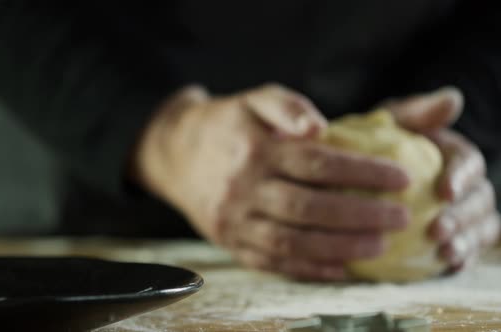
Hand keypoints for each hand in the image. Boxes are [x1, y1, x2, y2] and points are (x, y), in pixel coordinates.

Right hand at [135, 83, 409, 280]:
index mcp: (255, 150)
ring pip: (291, 240)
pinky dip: (306, 269)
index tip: (401, 178)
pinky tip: (337, 269)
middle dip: (361, 215)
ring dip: (339, 247)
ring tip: (379, 246)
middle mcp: (243, 187)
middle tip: (401, 217)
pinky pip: (269, 261)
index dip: (362, 173)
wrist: (174, 154)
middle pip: (309, 207)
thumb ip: (287, 106)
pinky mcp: (228, 241)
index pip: (317, 164)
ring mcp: (234, 219)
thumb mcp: (253, 99)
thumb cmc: (226, 124)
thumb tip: (320, 128)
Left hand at [385, 87, 499, 271]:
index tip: (443, 190)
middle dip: (464, 216)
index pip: (470, 163)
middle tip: (438, 229)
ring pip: (480, 227)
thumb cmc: (380, 142)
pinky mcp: (455, 236)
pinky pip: (467, 249)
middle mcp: (467, 185)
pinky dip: (462, 258)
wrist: (366, 170)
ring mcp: (464, 212)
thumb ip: (417, 112)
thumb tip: (453, 98)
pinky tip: (447, 267)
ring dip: (467, 241)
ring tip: (445, 252)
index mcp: (455, 155)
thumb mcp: (392, 122)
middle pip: (480, 200)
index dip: (462, 177)